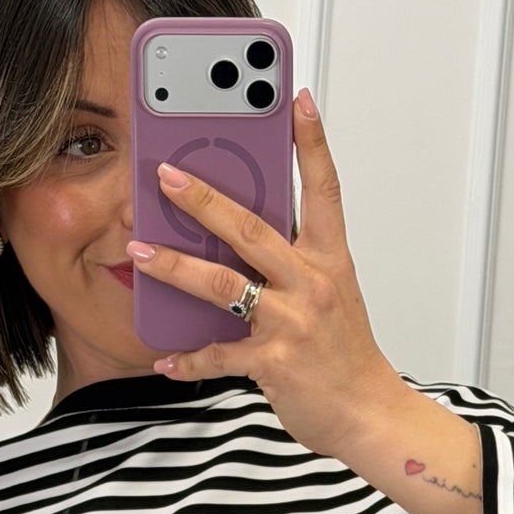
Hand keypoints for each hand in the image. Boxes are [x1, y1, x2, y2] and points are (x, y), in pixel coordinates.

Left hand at [125, 91, 401, 457]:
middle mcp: (312, 283)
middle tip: (165, 174)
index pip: (325, 188)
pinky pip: (219, 355)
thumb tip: (240, 234)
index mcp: (330, 260)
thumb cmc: (347, 354)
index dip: (311, 141)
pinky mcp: (274, 364)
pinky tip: (165, 358)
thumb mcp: (332, 294)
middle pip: (251, 228)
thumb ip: (294, 261)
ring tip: (142, 252)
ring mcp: (293, 323)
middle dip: (204, 198)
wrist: (371, 415)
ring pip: (224, 284)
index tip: (295, 98)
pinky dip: (189, 359)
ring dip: (177, 267)